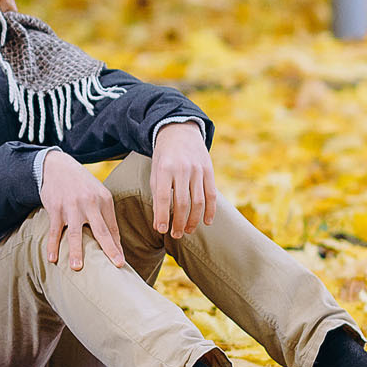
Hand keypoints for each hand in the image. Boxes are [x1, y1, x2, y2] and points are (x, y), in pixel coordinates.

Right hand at [39, 150, 123, 270]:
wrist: (57, 166)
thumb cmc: (81, 185)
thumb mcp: (97, 194)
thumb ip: (104, 215)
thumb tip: (114, 241)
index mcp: (104, 200)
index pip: (112, 228)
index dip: (116, 246)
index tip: (121, 263)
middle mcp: (89, 203)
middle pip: (101, 230)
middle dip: (109, 249)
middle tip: (116, 265)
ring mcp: (71, 206)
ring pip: (74, 233)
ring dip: (76, 251)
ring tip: (77, 268)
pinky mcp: (55, 208)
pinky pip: (54, 230)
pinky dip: (53, 244)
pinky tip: (52, 258)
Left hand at [148, 122, 217, 238]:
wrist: (179, 132)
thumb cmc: (164, 156)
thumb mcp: (155, 169)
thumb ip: (157, 192)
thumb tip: (159, 220)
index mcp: (164, 168)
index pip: (162, 196)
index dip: (162, 215)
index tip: (160, 230)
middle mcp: (182, 169)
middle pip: (182, 202)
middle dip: (178, 222)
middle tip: (175, 235)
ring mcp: (198, 170)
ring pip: (198, 201)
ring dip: (193, 220)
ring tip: (187, 231)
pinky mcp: (209, 171)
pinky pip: (211, 195)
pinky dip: (210, 210)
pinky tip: (207, 222)